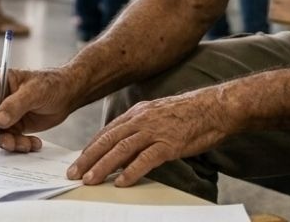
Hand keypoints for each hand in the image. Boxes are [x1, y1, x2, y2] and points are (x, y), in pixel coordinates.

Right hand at [0, 67, 79, 153]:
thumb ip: (15, 105)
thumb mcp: (35, 92)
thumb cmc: (52, 84)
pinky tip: (34, 143)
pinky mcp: (15, 125)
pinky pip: (11, 140)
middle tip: (11, 143)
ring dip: (11, 143)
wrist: (68, 93)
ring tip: (27, 145)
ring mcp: (6, 113)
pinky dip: (21, 145)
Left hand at [67, 88, 231, 187]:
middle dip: (88, 158)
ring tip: (90, 180)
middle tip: (74, 173)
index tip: (78, 161)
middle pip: (108, 140)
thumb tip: (123, 150)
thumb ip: (139, 130)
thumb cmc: (189, 114)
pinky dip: (132, 171)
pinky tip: (121, 182)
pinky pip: (146, 158)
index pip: (107, 132)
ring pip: (121, 150)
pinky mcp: (169, 143)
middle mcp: (142, 120)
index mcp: (138, 113)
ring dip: (103, 166)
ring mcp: (155, 130)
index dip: (90, 148)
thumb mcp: (158, 116)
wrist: (215, 107)